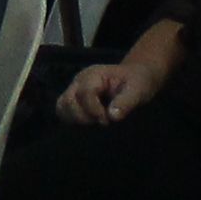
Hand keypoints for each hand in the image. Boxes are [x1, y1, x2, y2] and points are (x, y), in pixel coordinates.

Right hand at [55, 25, 180, 126]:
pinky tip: (89, 124)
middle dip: (84, 117)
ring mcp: (73, 90)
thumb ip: (126, 101)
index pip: (84, 94)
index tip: (108, 120)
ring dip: (76, 120)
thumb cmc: (138, 82)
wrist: (136, 78)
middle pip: (68, 101)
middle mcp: (79, 81)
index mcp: (93, 75)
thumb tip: (112, 116)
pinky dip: (72, 121)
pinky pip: (63, 112)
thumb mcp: (138, 90)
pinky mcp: (73, 100)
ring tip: (94, 124)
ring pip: (61, 107)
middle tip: (102, 122)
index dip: (94, 111)